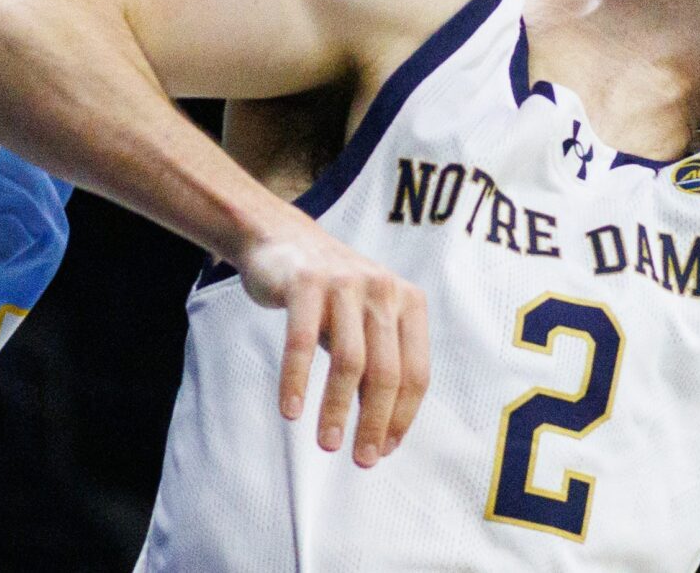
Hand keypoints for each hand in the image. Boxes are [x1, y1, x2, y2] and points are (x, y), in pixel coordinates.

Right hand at [238, 221, 429, 467]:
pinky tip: (291, 411)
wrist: (282, 240)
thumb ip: (376, 365)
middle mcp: (383, 289)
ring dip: (338, 409)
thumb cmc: (329, 294)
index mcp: (408, 301)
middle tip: (361, 459)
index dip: (403, 416)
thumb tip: (381, 431)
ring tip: (328, 443)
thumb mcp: (363, 323)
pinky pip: (302, 342)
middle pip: (386, 371)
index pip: (416, 372)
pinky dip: (297, 381)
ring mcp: (344, 284)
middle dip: (374, 422)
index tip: (386, 449)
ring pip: (349, 361)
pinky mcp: (305, 283)